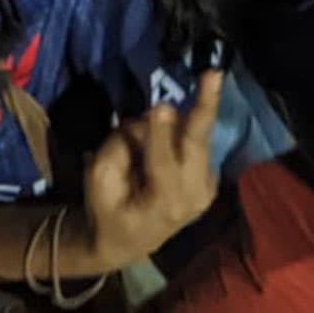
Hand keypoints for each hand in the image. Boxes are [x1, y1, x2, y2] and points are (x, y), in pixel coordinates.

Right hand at [76, 70, 222, 270]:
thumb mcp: (99, 180)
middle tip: (214, 74)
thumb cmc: (108, 209)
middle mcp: (193, 196)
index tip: (161, 106)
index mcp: (163, 203)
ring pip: (197, 138)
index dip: (160, 133)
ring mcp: (206, 188)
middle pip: (198, 144)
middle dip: (205, 107)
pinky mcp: (210, 178)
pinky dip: (181, 131)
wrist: (128, 240)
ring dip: (184, 117)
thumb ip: (119, 148)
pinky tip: (166, 138)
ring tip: (180, 106)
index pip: (163, 162)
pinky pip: (195, 142)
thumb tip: (145, 119)